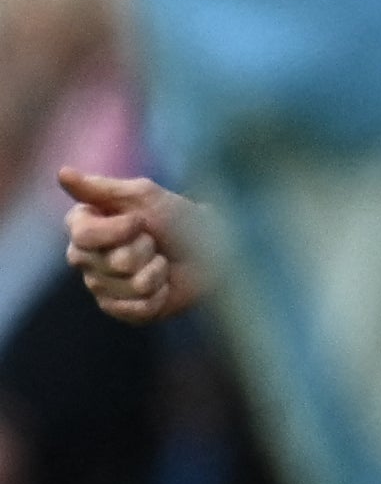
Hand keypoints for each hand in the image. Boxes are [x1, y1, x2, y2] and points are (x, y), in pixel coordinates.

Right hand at [58, 169, 203, 322]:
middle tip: (155, 243)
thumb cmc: (180, 218)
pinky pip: (136, 310)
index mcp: (83, 226)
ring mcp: (100, 286)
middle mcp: (85, 257)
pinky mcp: (121, 310)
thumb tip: (62, 172)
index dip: (118, 231)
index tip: (140, 222)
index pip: (83, 235)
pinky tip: (165, 286)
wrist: (215, 251)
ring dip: (156, 272)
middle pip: (110, 262)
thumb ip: (101, 188)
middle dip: (144, 250)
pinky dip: (159, 296)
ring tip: (163, 263)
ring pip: (127, 285)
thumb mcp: (143, 196)